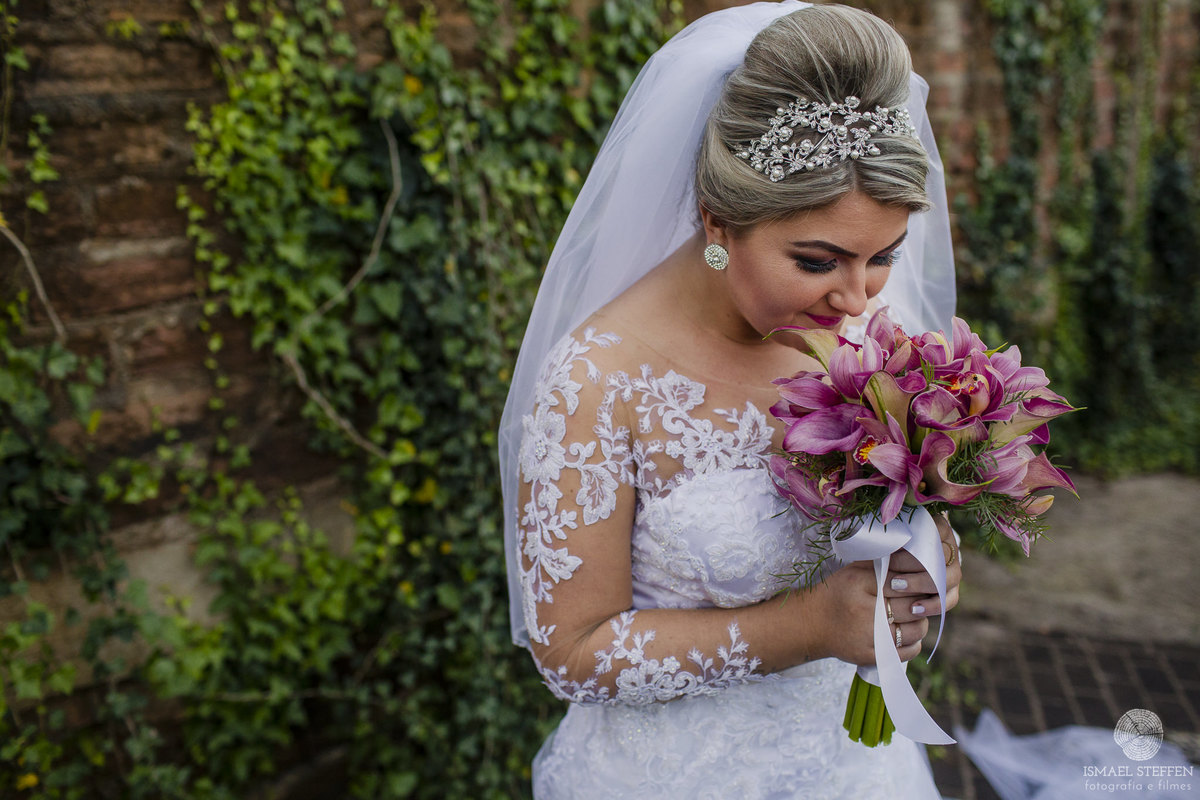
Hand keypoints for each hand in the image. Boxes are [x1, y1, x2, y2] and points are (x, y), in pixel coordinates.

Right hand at [787, 514, 961, 668]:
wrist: (811, 624)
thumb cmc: (838, 593)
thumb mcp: (854, 570)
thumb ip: (883, 563)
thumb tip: (916, 555)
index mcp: (858, 583)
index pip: (903, 581)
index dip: (915, 581)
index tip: (920, 580)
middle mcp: (864, 611)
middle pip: (912, 605)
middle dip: (919, 601)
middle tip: (917, 598)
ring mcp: (869, 637)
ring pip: (916, 629)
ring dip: (919, 621)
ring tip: (910, 615)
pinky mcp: (872, 656)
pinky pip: (909, 650)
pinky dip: (913, 642)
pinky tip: (903, 632)